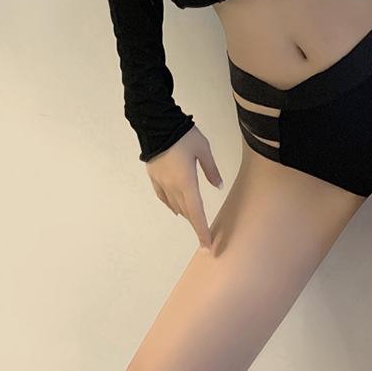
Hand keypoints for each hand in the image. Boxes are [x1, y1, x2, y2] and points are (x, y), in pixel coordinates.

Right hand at [145, 125, 223, 252]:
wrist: (156, 125)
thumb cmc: (183, 136)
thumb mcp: (203, 150)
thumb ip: (211, 169)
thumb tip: (218, 186)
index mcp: (187, 182)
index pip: (196, 212)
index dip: (202, 230)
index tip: (207, 245)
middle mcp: (173, 187)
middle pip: (186, 212)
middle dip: (196, 224)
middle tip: (204, 235)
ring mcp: (161, 183)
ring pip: (175, 205)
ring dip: (186, 214)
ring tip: (194, 220)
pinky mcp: (154, 177)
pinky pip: (163, 197)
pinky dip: (171, 204)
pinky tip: (175, 207)